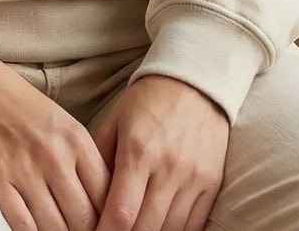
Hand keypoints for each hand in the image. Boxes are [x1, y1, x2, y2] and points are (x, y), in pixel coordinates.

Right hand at [0, 48, 112, 229]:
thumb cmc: (14, 101)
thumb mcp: (58, 120)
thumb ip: (79, 158)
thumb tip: (97, 200)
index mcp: (75, 137)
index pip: (106, 194)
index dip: (109, 218)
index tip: (103, 226)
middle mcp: (54, 155)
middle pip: (84, 218)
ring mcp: (25, 170)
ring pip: (56, 228)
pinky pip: (23, 226)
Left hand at [86, 74, 228, 230]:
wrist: (194, 82)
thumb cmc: (146, 102)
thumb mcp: (114, 122)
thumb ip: (99, 161)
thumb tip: (87, 200)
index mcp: (138, 151)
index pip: (121, 213)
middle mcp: (168, 168)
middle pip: (145, 230)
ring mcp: (193, 178)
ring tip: (133, 230)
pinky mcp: (212, 183)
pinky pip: (193, 225)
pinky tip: (157, 228)